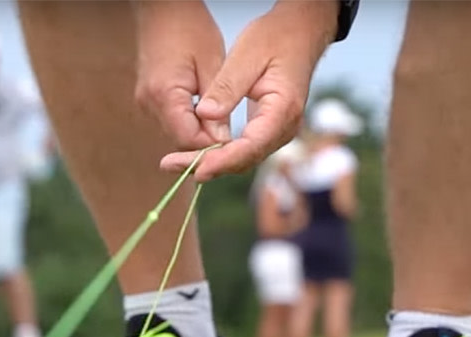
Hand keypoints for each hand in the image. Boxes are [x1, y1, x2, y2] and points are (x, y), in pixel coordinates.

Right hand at [133, 1, 230, 152]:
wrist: (163, 8)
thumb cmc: (190, 28)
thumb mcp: (212, 64)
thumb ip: (217, 105)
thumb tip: (223, 141)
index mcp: (164, 95)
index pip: (189, 139)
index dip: (213, 146)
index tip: (236, 144)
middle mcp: (149, 103)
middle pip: (181, 140)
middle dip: (207, 143)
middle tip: (234, 139)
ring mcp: (146, 102)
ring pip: (176, 132)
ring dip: (199, 133)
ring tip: (224, 126)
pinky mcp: (148, 98)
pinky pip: (172, 120)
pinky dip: (191, 122)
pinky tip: (208, 115)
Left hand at [161, 1, 335, 180]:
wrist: (299, 34)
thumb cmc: (275, 39)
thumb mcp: (247, 55)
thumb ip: (227, 87)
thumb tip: (204, 114)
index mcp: (283, 110)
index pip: (251, 146)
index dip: (222, 160)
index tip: (196, 168)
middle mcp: (285, 128)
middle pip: (245, 159)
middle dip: (208, 165)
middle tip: (171, 164)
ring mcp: (279, 132)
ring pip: (243, 159)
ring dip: (211, 162)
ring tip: (177, 162)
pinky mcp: (269, 130)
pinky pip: (244, 149)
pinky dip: (221, 153)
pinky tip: (197, 153)